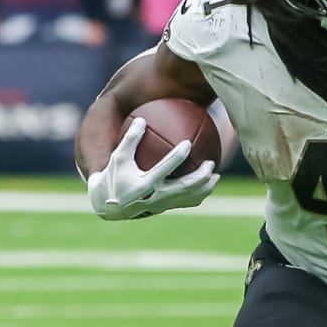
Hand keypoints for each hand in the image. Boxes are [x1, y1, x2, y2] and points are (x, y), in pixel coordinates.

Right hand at [86, 117, 218, 219]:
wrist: (109, 204)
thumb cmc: (114, 176)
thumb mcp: (118, 156)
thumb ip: (130, 139)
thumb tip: (141, 118)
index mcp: (143, 184)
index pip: (163, 169)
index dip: (176, 157)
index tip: (187, 143)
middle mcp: (154, 196)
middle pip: (183, 188)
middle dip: (200, 177)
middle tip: (211, 164)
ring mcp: (161, 205)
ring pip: (188, 198)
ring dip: (204, 188)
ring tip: (216, 176)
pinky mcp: (164, 208)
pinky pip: (185, 203)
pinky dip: (198, 194)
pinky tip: (206, 184)